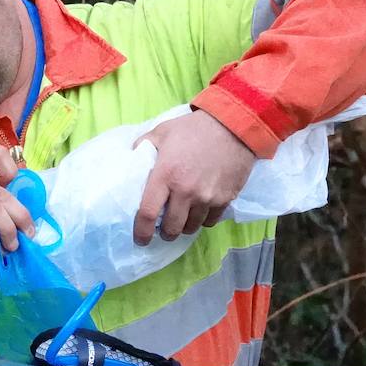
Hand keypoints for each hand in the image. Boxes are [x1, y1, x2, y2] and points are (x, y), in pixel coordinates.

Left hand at [133, 109, 255, 244]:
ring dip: (184, 227)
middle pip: (171, 228)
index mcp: (165, 175)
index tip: (140, 239)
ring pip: (191, 227)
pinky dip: (203, 220)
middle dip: (165, 233)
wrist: (233, 126)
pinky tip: (201, 212)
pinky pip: (211, 221)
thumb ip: (144, 145)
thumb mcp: (162, 131)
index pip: (148, 213)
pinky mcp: (225, 199)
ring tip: (182, 220)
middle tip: (163, 230)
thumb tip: (132, 158)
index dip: (141, 231)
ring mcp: (207, 197)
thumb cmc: (194, 128)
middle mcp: (185, 191)